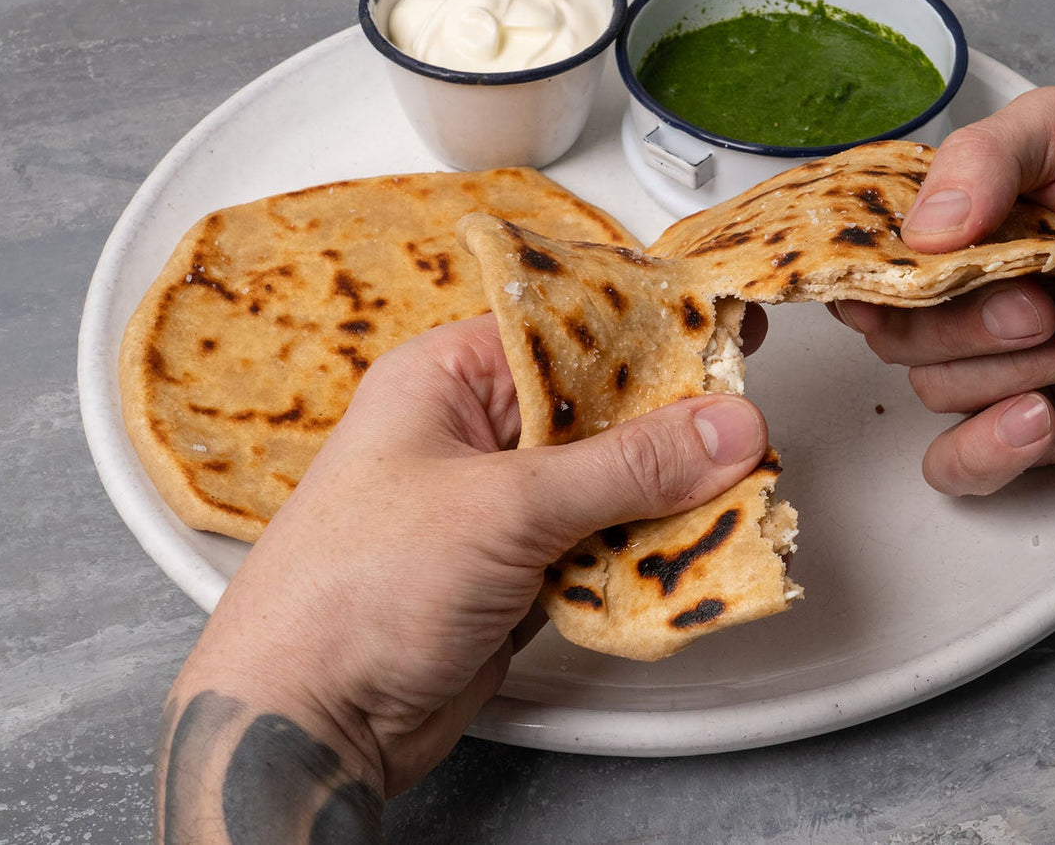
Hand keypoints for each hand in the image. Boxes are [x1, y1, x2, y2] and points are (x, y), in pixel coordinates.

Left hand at [160, 315, 769, 835]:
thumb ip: (628, 467)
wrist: (307, 722)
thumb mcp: (504, 506)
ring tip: (738, 489)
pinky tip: (693, 549)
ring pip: (612, 482)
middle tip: (746, 425)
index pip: (570, 332)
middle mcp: (474, 434)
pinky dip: (648, 551)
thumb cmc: (350, 593)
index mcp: (447, 379)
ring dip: (669, 496)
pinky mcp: (520, 573)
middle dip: (673, 426)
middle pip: (602, 411)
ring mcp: (498, 507)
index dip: (650, 332)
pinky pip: (604, 544)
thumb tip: (722, 427)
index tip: (725, 331)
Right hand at [835, 87, 1054, 494]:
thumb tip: (925, 228)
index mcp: (935, 226)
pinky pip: (959, 465)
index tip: (893, 275)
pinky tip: (1037, 417)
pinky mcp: (1021, 427)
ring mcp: (981, 366)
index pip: (855, 260)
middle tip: (1042, 300)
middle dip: (970, 323)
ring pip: (940, 390)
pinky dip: (989, 448)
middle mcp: (944, 300)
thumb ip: (987, 156)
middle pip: (895, 333)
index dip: (859, 273)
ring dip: (1028, 366)